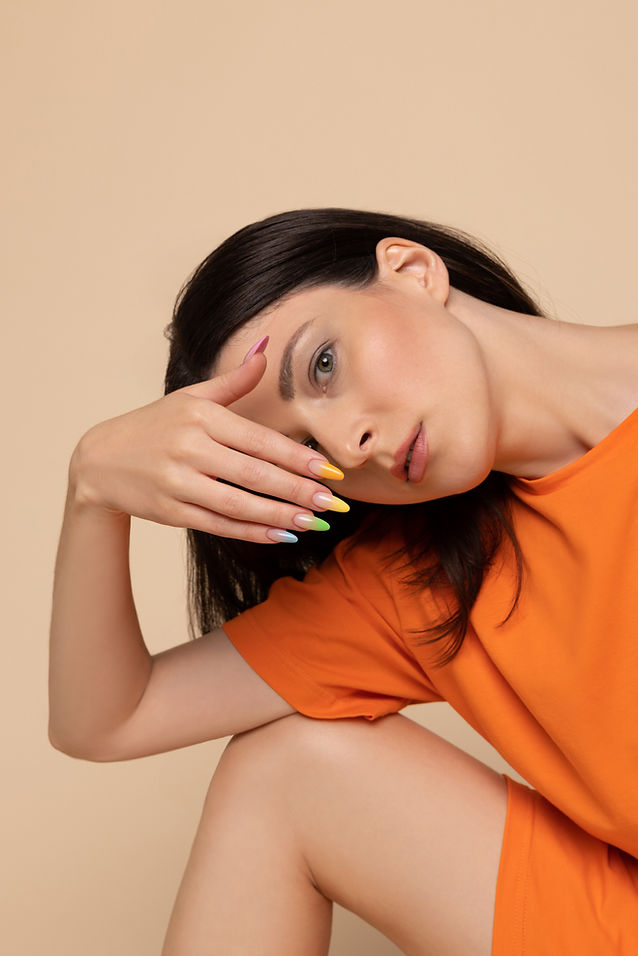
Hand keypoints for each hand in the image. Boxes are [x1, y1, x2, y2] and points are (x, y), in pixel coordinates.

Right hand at [69, 352, 345, 541]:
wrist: (100, 460)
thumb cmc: (155, 425)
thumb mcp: (190, 396)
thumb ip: (233, 381)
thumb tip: (266, 350)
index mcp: (201, 416)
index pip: (260, 440)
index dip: (298, 457)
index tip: (331, 470)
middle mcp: (190, 448)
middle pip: (255, 474)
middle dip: (297, 489)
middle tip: (332, 502)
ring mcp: (179, 482)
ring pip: (239, 503)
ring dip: (280, 515)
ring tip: (314, 523)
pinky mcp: (171, 511)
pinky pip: (220, 524)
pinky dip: (252, 531)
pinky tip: (281, 533)